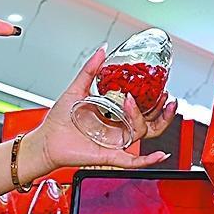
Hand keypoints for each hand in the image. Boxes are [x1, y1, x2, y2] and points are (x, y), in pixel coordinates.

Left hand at [24, 48, 178, 176]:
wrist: (46, 140)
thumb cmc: (58, 122)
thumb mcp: (77, 89)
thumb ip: (90, 70)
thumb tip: (102, 52)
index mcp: (114, 116)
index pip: (141, 110)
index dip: (154, 101)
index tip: (161, 89)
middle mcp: (117, 129)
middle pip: (150, 123)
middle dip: (163, 113)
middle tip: (166, 99)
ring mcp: (115, 143)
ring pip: (142, 134)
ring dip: (144, 119)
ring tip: (133, 104)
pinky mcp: (109, 155)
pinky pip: (132, 160)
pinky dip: (147, 159)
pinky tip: (158, 155)